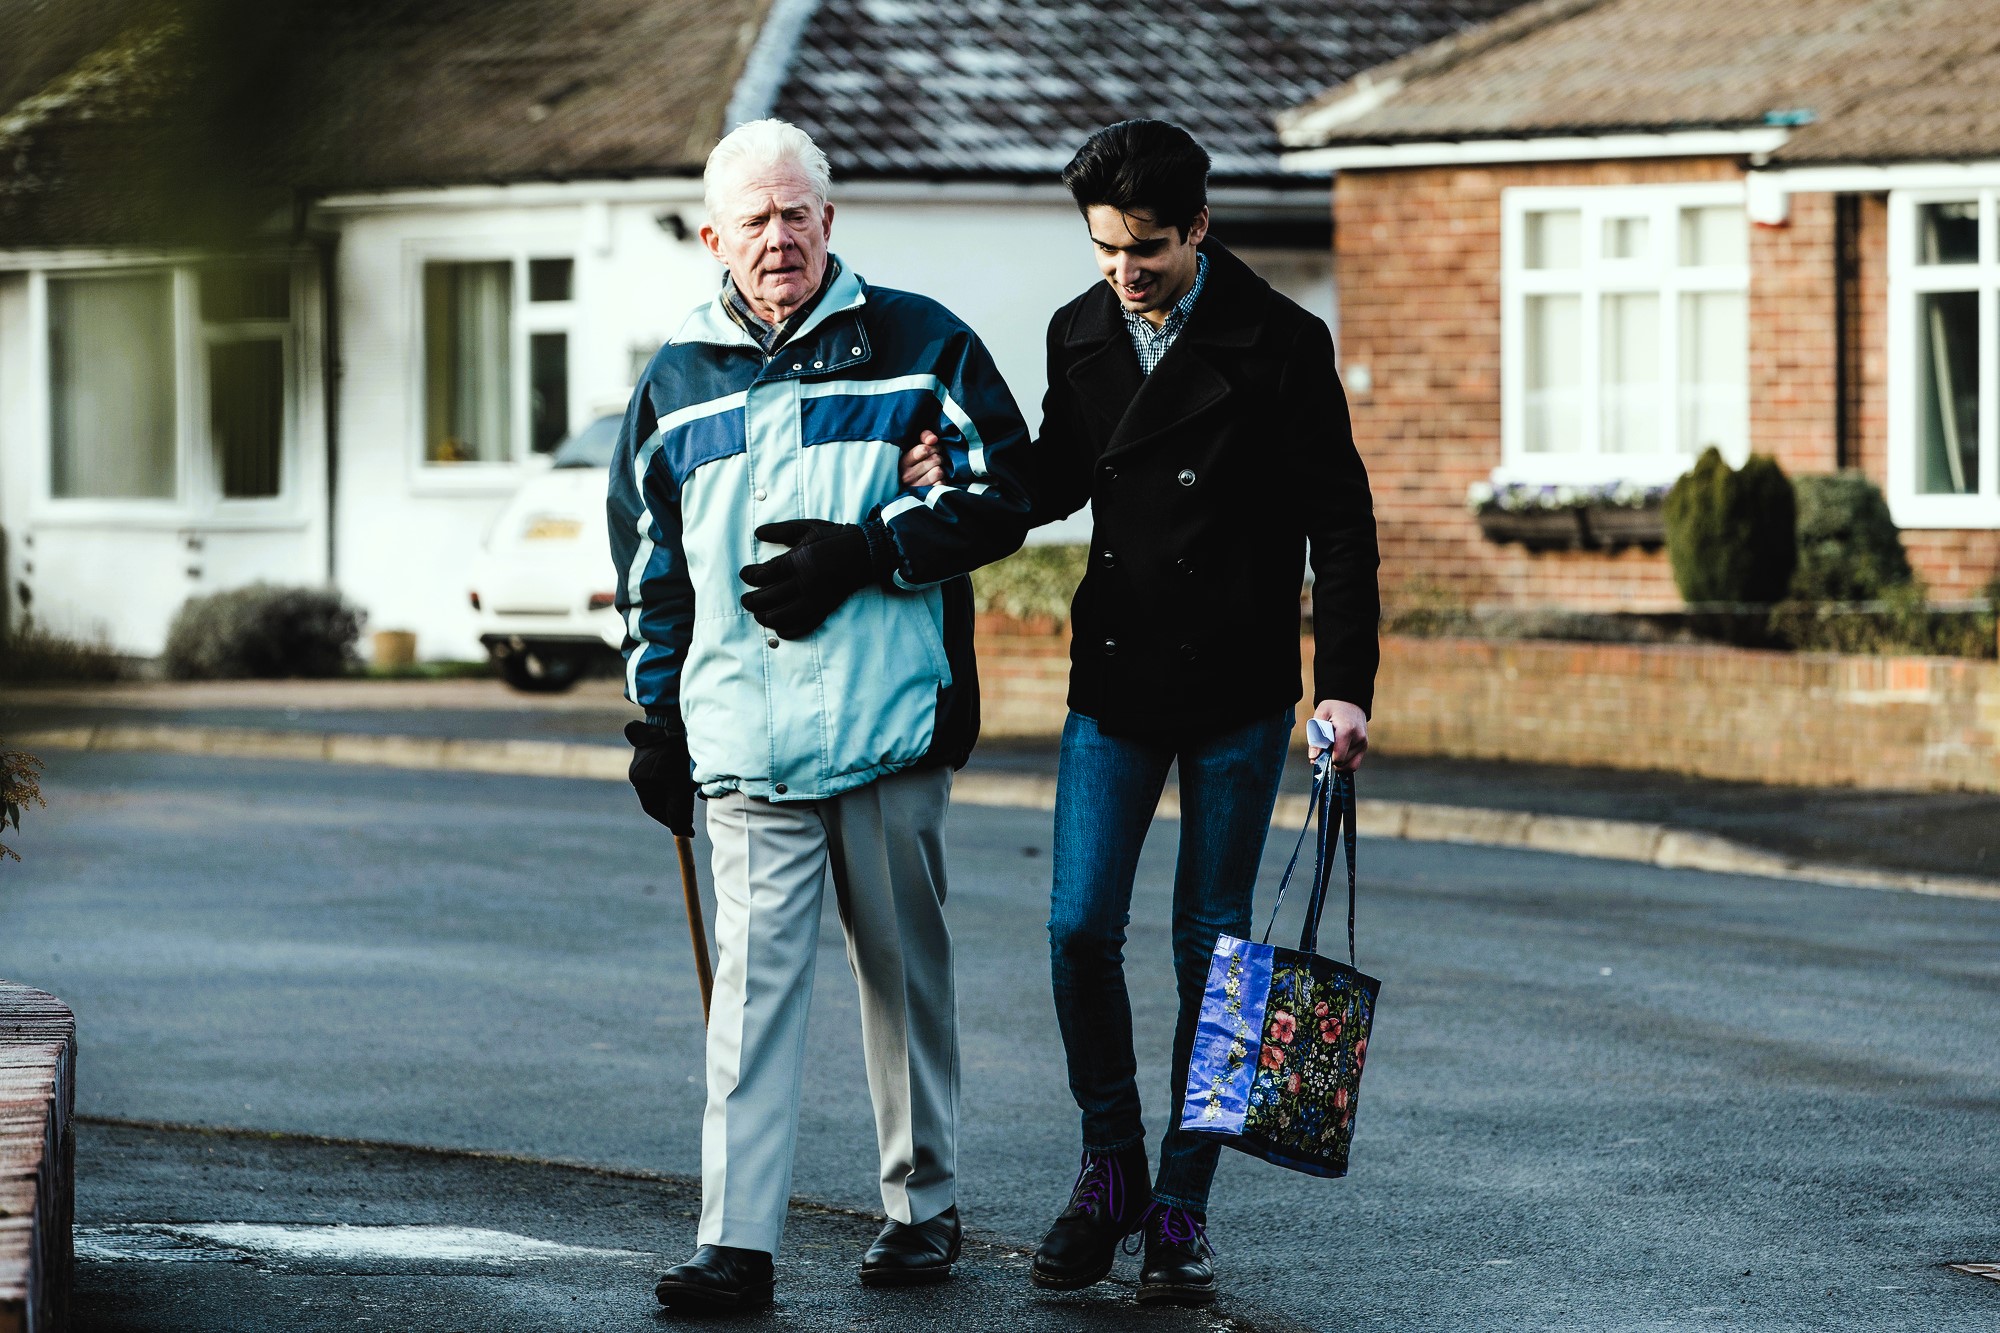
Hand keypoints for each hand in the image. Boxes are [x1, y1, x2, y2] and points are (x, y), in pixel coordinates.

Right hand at [625, 721, 694, 835]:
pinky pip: (666, 771)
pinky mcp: (657, 749)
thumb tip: (682, 832)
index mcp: (639, 779)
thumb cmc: (675, 751)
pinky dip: (677, 778)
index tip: (685, 828)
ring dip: (677, 792)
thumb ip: (678, 809)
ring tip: (692, 792)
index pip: (653, 808)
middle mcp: (638, 769)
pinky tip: (689, 775)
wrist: (674, 718)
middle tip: (691, 812)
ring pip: (664, 784)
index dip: (669, 820)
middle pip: (658, 797)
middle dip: (674, 806)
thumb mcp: (678, 784)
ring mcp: (646, 758)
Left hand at [740, 519, 878, 638]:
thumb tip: (758, 533)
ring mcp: (814, 598)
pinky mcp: (824, 608)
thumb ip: (781, 531)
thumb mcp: (807, 528)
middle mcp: (804, 582)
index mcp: (798, 561)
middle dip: (751, 601)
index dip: (750, 576)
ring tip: (758, 614)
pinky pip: (803, 625)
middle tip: (745, 599)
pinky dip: (788, 630)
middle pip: (768, 598)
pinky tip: (778, 628)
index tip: (744, 574)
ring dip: (765, 617)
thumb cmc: (835, 538)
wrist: (865, 553)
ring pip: (781, 616)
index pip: (764, 574)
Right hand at [900, 430, 946, 487]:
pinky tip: (935, 480)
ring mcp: (916, 487)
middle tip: (935, 459)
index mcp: (902, 463)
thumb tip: (933, 439)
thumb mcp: (915, 447)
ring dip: (940, 469)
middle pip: (935, 459)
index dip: (933, 447)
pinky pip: (941, 483)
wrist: (909, 489)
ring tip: (935, 469)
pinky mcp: (925, 495)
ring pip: (939, 471)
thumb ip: (923, 437)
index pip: (924, 450)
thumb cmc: (915, 463)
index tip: (931, 449)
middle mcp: (907, 476)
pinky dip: (941, 480)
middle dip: (938, 457)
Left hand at [1309, 699, 1367, 770]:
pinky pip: (1354, 764)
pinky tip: (1338, 754)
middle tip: (1324, 748)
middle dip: (1331, 760)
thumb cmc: (1333, 707)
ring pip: (1348, 766)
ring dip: (1338, 762)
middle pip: (1342, 763)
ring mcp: (1363, 743)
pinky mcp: (1364, 746)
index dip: (1326, 758)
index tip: (1320, 752)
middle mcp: (1359, 738)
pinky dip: (1345, 763)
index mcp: (1347, 730)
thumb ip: (1315, 737)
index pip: (1338, 757)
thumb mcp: (1320, 716)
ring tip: (1332, 748)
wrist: (1349, 700)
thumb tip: (1313, 757)